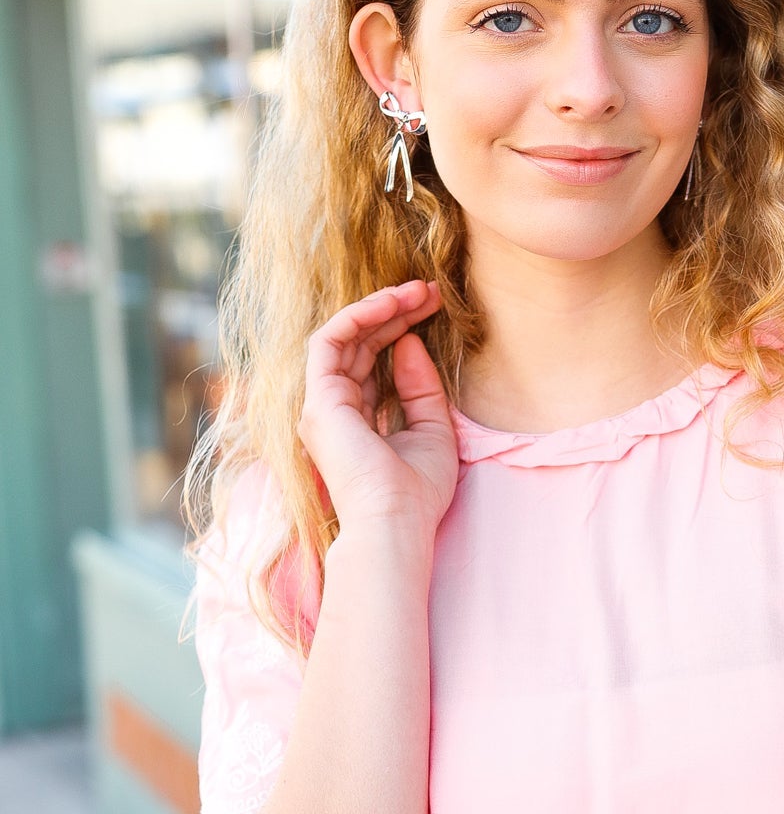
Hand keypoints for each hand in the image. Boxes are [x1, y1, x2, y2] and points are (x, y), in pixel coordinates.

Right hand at [297, 281, 459, 531]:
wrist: (397, 523)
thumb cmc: (416, 493)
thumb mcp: (433, 430)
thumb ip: (421, 388)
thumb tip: (410, 343)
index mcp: (355, 421)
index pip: (371, 361)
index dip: (400, 328)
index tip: (433, 308)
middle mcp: (331, 411)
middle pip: (358, 344)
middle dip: (394, 312)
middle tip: (430, 291)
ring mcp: (321, 406)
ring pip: (343, 337)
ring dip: (380, 307)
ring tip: (419, 292)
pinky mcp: (319, 400)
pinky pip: (330, 341)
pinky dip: (359, 316)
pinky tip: (393, 304)